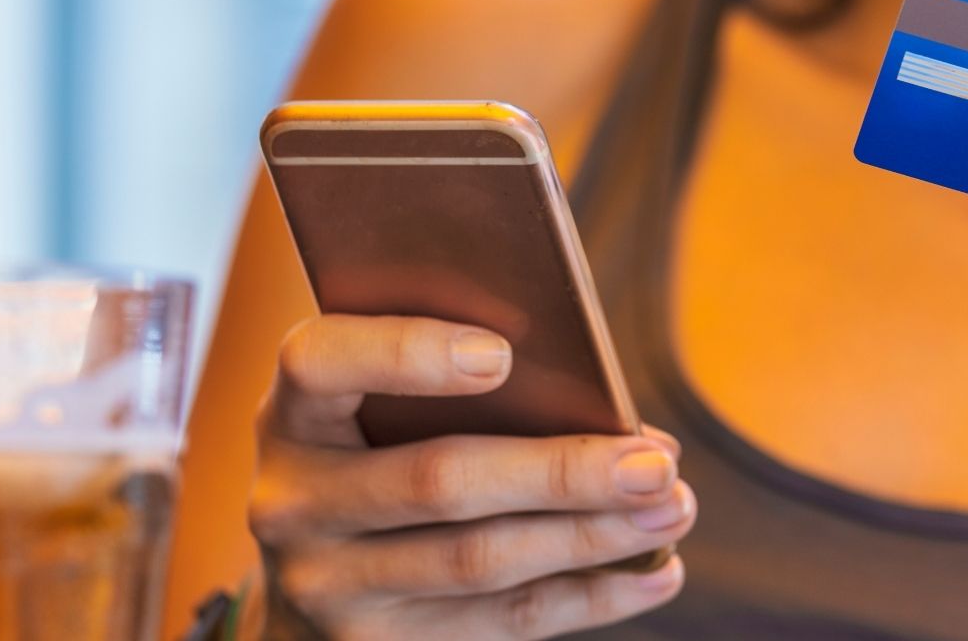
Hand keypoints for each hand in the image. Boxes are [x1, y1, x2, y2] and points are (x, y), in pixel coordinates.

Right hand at [248, 314, 692, 639]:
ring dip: (592, 536)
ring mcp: (327, 589)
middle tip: (654, 463)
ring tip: (673, 509)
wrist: (314, 585)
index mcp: (295, 414)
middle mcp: (294, 503)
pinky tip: (655, 570)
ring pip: (480, 561)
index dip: (407, 354)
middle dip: (560, 471)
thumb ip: (467, 384)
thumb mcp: (385, 408)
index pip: (321, 362)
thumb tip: (618, 419)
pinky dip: (590, 596)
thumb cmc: (384, 452)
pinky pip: (502, 624)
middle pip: (436, 480)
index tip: (502, 353)